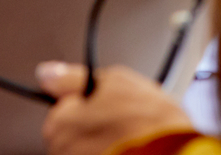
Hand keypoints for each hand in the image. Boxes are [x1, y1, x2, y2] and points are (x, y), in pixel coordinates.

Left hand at [37, 62, 193, 154]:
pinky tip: (129, 149)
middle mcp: (61, 150)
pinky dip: (109, 153)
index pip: (61, 110)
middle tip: (119, 121)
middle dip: (92, 126)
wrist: (173, 154)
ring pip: (86, 148)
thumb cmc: (146, 122)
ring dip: (101, 144)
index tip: (104, 104)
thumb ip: (72, 77)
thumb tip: (47, 73)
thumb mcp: (113, 80)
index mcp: (58, 123)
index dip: (86, 104)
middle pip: (72, 132)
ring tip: (128, 138)